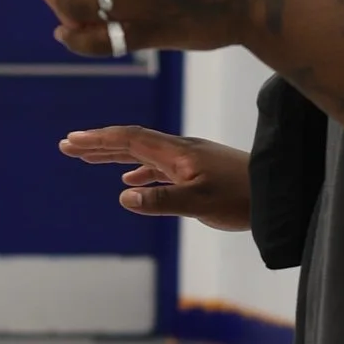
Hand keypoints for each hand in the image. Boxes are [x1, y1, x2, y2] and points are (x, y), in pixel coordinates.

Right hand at [58, 126, 252, 229]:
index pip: (130, 139)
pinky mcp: (197, 172)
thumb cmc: (242, 199)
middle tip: (67, 146)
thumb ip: (162, 200)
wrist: (276, 193)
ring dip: (115, 156)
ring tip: (88, 159)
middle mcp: (180, 151)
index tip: (72, 141)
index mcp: (177, 153)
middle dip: (99, 143)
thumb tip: (123, 196)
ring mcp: (189, 160)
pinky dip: (138, 171)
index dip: (99, 139)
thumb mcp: (200, 203)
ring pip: (143, 154)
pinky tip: (130, 184)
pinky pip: (158, 167)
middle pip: (132, 141)